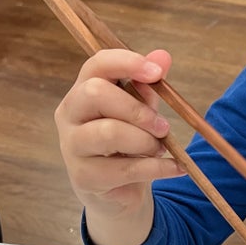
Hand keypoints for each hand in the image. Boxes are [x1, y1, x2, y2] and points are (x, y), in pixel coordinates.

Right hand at [54, 48, 183, 244]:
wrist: (119, 188)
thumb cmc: (129, 138)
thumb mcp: (143, 107)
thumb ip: (150, 83)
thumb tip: (163, 57)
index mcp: (84, 89)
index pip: (96, 64)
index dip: (127, 63)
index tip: (157, 73)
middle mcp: (70, 114)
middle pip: (96, 93)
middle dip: (137, 109)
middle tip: (163, 126)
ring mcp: (72, 146)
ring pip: (108, 132)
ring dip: (145, 141)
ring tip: (160, 148)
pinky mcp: (83, 177)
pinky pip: (124, 169)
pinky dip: (157, 167)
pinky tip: (175, 167)